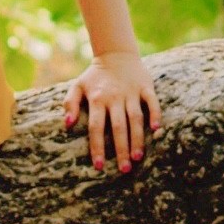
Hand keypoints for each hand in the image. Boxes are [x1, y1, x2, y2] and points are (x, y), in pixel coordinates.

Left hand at [61, 47, 160, 173]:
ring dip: (137, 138)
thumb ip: (70, 103)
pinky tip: (156, 129)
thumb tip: (67, 124)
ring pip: (135, 118)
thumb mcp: (78, 85)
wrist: (115, 53)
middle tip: (124, 170)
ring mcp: (131, 92)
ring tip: (138, 158)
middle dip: (121, 149)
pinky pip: (152, 102)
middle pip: (118, 127)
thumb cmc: (95, 75)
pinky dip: (155, 114)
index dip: (97, 147)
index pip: (96, 127)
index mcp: (97, 98)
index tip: (99, 166)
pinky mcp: (146, 87)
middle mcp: (115, 97)